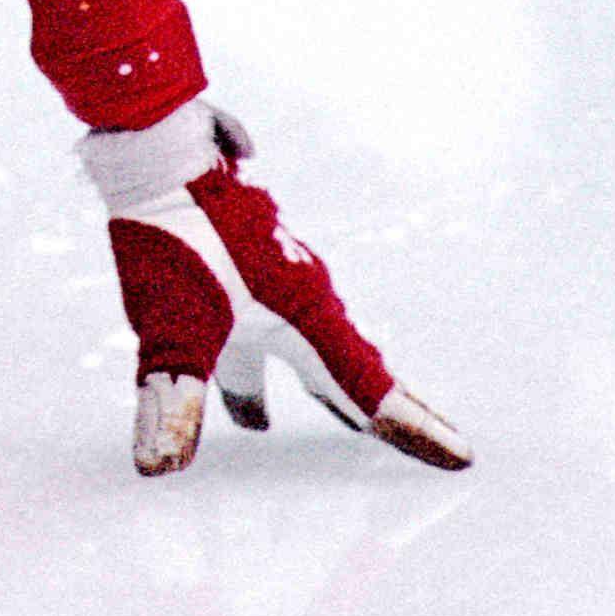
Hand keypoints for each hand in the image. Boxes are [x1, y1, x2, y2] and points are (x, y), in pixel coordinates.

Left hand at [102, 103, 466, 476]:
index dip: (411, 428)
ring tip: (326, 435)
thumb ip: (172, 398)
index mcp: (304, 313)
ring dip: (321, 394)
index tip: (461, 458)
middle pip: (352, 369)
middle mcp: (302, 295)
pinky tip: (246, 400)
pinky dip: (274, 376)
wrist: (153, 148)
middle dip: (383, 413)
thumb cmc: (172, 233)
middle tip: (437, 449)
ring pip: (307, 353)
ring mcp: (273, 278)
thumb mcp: (169, 328)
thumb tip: (160, 467)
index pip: (366, 386)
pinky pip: (272, 338)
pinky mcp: (240, 268)